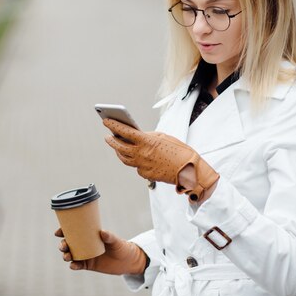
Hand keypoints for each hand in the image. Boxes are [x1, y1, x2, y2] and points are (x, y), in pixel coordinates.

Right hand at [55, 228, 146, 274]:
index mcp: (88, 235)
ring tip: (67, 256)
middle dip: (63, 245)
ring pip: (71, 255)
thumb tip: (102, 232)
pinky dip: (74, 266)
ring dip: (66, 255)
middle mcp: (85, 245)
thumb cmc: (121, 246)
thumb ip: (110, 236)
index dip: (63, 231)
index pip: (73, 231)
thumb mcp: (116, 241)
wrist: (128, 261)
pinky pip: (78, 265)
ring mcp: (86, 255)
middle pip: (69, 243)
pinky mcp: (89, 265)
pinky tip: (73, 265)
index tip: (58, 232)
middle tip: (63, 246)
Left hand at [103, 118, 218, 201]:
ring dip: (119, 152)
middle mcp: (142, 154)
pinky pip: (136, 167)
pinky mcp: (146, 174)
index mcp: (146, 141)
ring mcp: (142, 166)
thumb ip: (148, 136)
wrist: (189, 169)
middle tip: (108, 136)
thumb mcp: (163, 137)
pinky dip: (134, 161)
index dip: (113, 125)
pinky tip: (134, 157)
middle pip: (120, 147)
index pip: (124, 131)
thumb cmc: (179, 150)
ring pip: (124, 158)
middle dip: (112, 140)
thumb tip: (136, 136)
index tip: (106, 121)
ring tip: (116, 146)